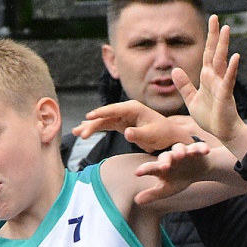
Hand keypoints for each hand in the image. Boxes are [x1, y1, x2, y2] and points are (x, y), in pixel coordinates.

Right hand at [74, 100, 203, 153]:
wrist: (170, 137)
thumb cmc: (164, 134)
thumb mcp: (152, 135)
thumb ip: (140, 134)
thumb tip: (126, 132)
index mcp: (134, 108)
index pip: (114, 109)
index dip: (100, 113)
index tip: (88, 117)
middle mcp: (126, 110)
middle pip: (105, 116)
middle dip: (92, 124)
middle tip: (80, 133)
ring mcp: (123, 117)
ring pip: (103, 121)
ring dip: (90, 127)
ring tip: (76, 133)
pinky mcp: (122, 125)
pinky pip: (106, 126)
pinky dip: (96, 130)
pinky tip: (83, 133)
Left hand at [132, 140, 213, 205]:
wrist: (198, 168)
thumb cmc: (179, 178)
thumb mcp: (166, 189)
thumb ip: (152, 194)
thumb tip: (136, 201)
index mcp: (162, 166)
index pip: (152, 168)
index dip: (145, 170)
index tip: (137, 173)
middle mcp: (171, 156)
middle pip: (166, 156)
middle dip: (165, 160)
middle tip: (164, 166)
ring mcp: (185, 152)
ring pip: (182, 149)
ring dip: (181, 151)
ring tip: (181, 155)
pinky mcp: (197, 150)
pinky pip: (199, 148)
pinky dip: (202, 148)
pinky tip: (205, 150)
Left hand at [173, 16, 246, 155]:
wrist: (221, 132)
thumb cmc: (209, 117)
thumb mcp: (191, 99)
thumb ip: (184, 85)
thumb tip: (175, 70)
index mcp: (208, 77)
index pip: (207, 54)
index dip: (209, 38)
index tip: (211, 21)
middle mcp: (216, 77)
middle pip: (215, 52)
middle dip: (215, 35)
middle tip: (216, 17)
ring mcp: (222, 85)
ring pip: (222, 62)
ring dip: (224, 46)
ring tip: (227, 29)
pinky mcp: (226, 95)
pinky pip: (228, 80)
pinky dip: (231, 69)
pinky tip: (235, 57)